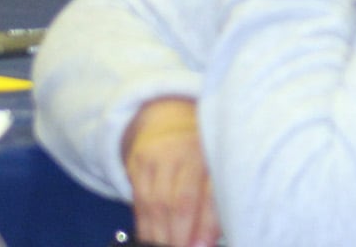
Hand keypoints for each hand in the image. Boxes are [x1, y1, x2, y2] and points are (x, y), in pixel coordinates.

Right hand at [123, 98, 218, 246]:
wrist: (169, 121)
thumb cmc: (202, 153)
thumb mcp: (215, 166)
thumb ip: (216, 201)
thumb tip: (209, 240)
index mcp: (214, 153)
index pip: (210, 193)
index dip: (207, 224)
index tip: (203, 246)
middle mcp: (187, 152)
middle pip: (181, 201)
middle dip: (180, 235)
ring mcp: (160, 156)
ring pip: (157, 204)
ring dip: (161, 235)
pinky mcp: (138, 163)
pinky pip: (140, 201)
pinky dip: (145, 226)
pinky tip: (151, 239)